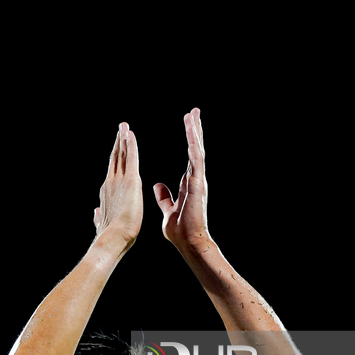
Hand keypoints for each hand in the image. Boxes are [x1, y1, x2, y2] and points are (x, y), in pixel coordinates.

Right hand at [93, 122, 142, 250]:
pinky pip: (131, 158)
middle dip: (118, 142)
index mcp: (107, 193)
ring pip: (121, 155)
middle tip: (121, 128)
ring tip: (124, 127)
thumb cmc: (113, 235)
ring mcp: (118, 181)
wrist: (114, 237)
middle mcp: (110, 183)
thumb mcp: (103, 223)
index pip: (112, 171)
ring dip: (123, 139)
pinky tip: (130, 134)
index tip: (117, 147)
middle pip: (115, 158)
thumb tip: (96, 212)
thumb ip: (99, 216)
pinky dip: (130, 144)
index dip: (115, 157)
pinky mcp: (130, 180)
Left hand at [153, 108, 208, 249]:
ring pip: (197, 150)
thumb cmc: (180, 231)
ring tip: (192, 115)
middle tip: (194, 111)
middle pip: (195, 149)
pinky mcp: (197, 185)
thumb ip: (164, 197)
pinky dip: (194, 146)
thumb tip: (156, 185)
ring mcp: (197, 181)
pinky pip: (196, 161)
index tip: (188, 124)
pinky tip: (192, 133)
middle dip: (195, 130)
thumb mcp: (167, 209)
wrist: (188, 243)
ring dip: (195, 132)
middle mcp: (195, 179)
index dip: (189, 140)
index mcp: (188, 183)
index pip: (189, 156)